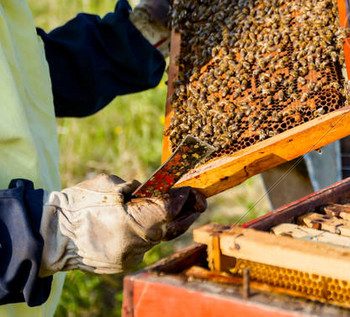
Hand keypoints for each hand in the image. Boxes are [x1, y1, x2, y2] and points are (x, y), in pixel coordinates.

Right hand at [39, 174, 206, 274]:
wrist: (50, 236)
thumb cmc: (78, 204)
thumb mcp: (110, 186)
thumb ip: (137, 188)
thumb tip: (157, 188)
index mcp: (129, 221)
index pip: (169, 210)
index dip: (184, 199)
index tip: (192, 191)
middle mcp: (132, 244)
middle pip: (170, 227)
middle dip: (186, 213)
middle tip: (197, 201)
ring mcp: (128, 258)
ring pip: (158, 238)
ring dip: (166, 224)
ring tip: (171, 208)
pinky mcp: (123, 266)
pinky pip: (144, 248)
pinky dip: (147, 235)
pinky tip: (142, 225)